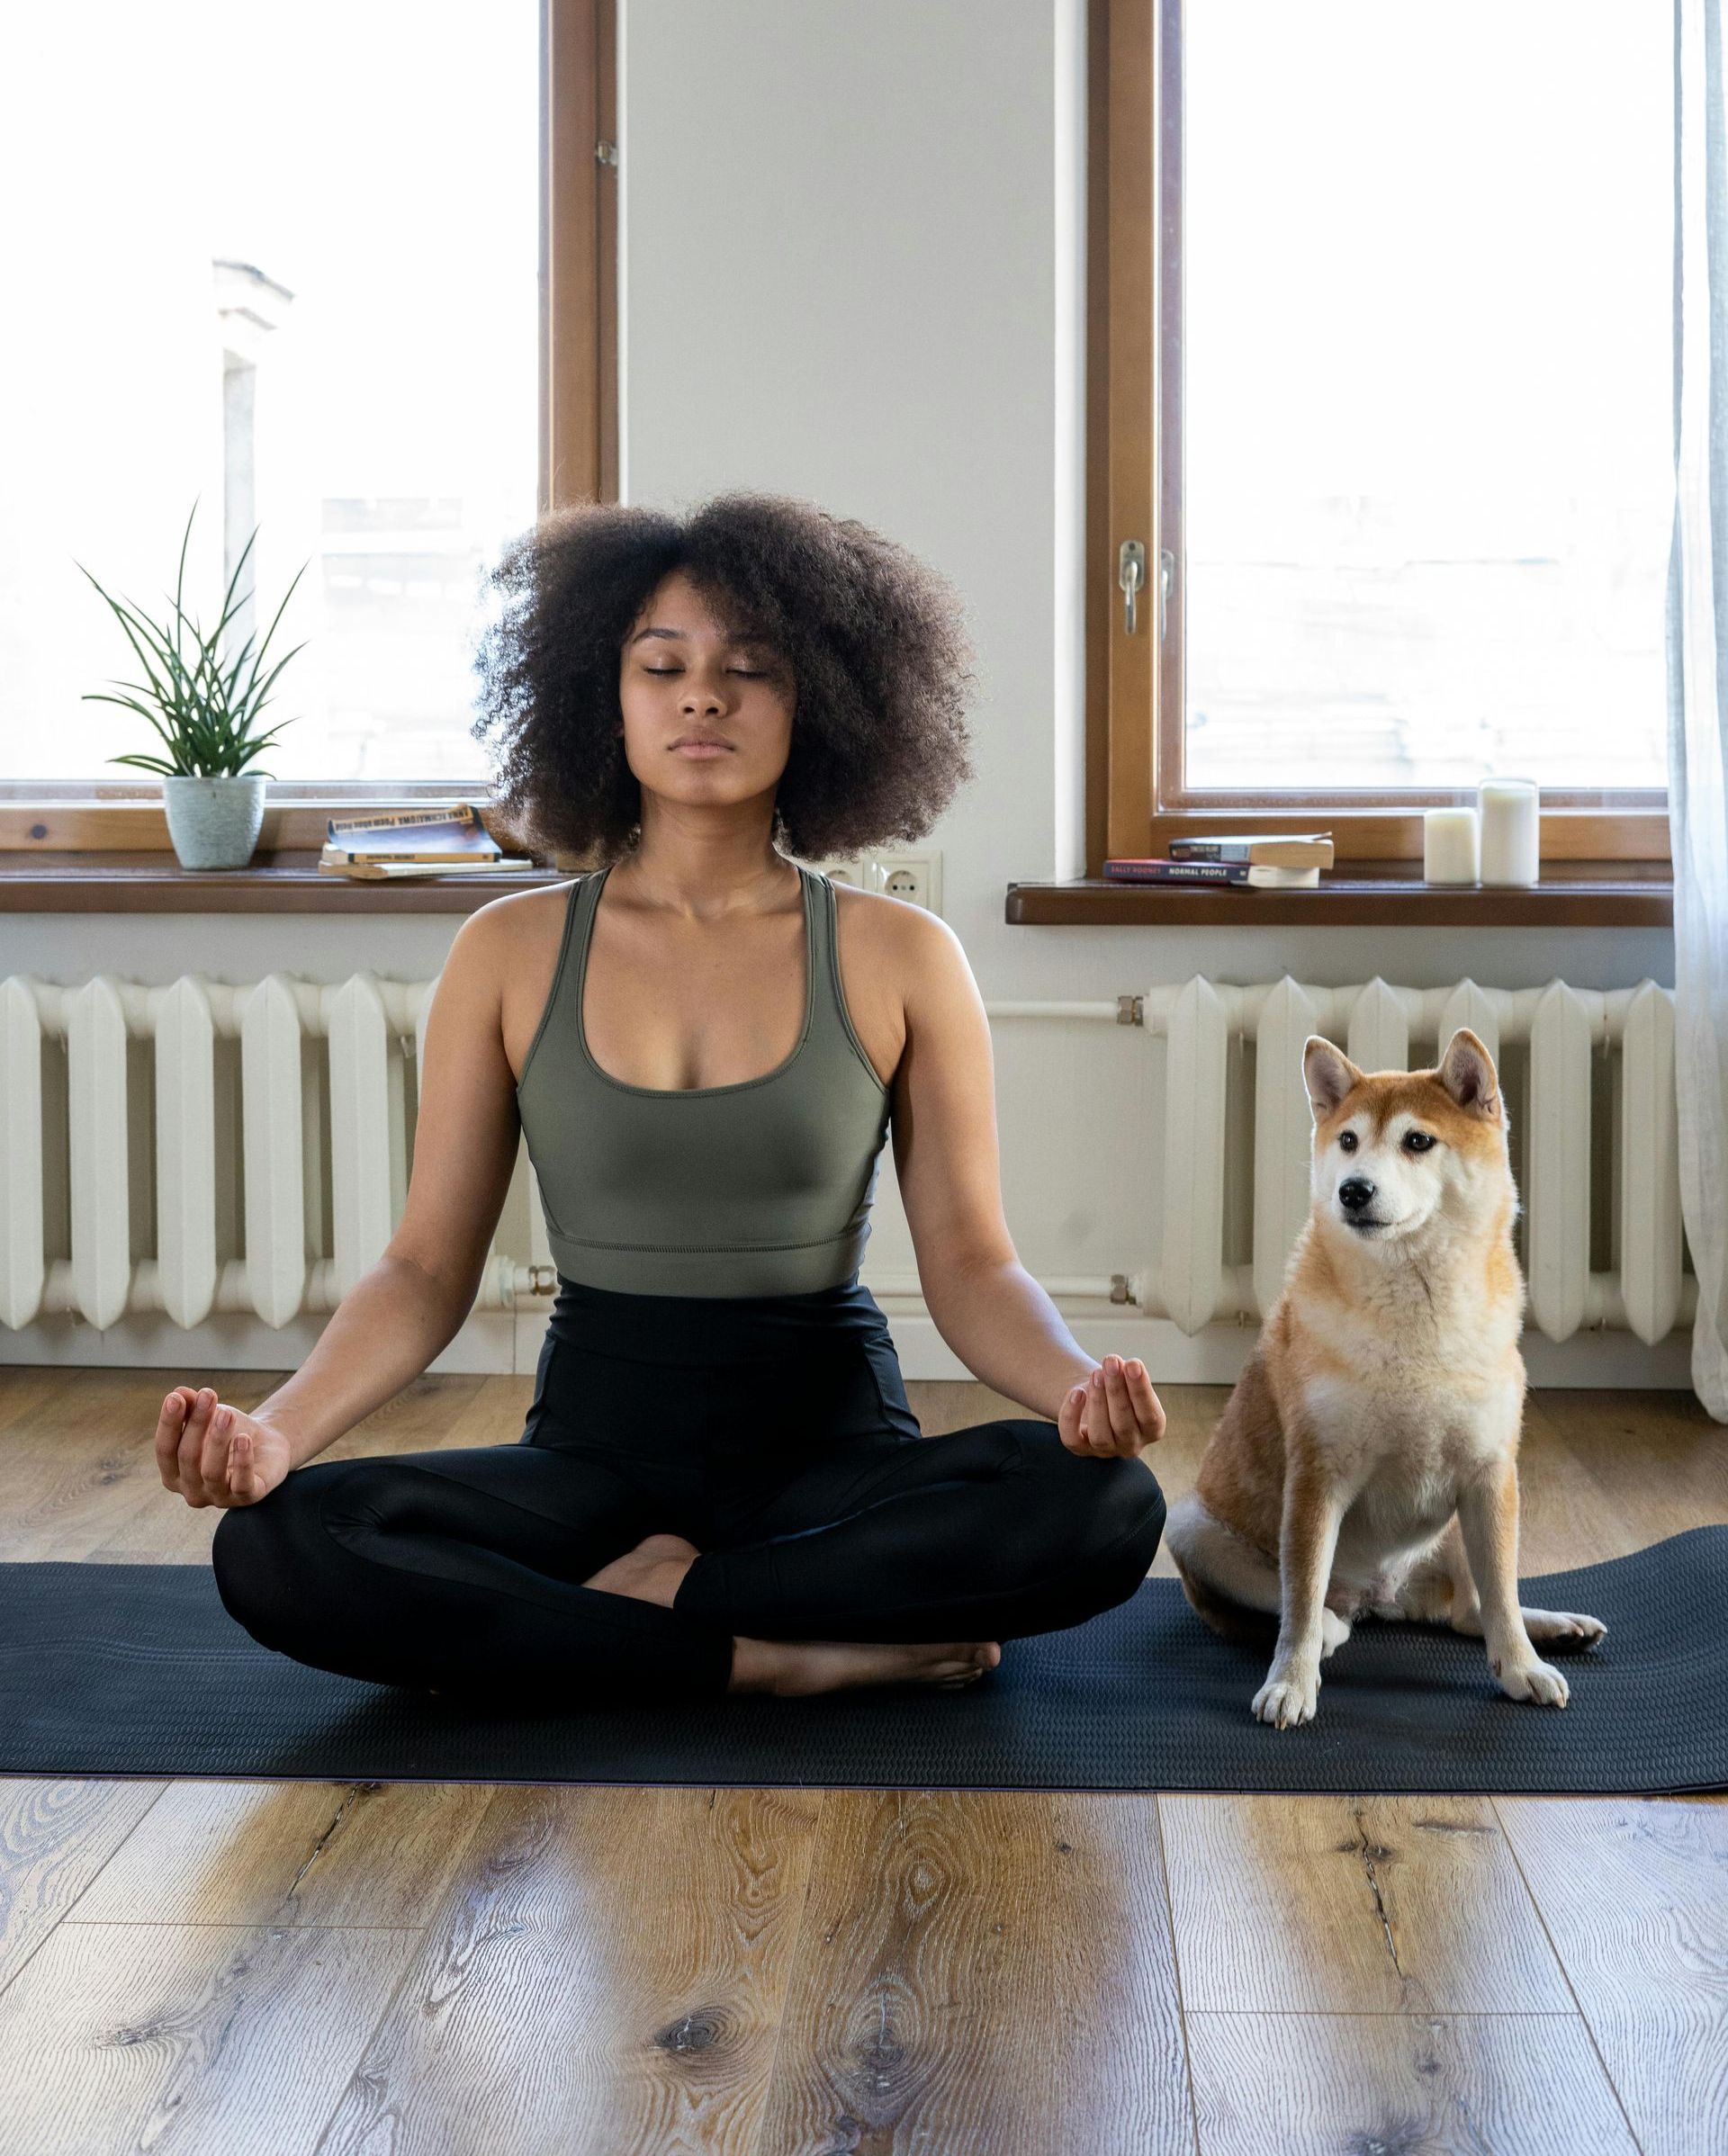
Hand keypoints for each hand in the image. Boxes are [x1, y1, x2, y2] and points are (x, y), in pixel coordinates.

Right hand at [156, 1386, 292, 1507]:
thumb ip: (191, 1407)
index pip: (164, 1449)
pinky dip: (242, 1461)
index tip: (175, 1398)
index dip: (168, 1424)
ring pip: (212, 1472)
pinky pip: (241, 1484)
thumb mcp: (208, 1417)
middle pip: (187, 1458)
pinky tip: (244, 1439)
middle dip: (196, 1425)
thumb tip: (179, 1392)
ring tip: (226, 1414)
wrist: (266, 1446)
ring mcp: (218, 1498)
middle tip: (208, 1395)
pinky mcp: (247, 1498)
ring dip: (218, 1441)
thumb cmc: (228, 1433)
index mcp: (173, 1474)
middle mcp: (192, 1491)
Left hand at [1058, 1356, 1165, 1458]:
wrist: (1096, 1398)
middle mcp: (1131, 1445)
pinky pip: (1072, 1439)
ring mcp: (1105, 1450)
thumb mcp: (1128, 1381)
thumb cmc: (1120, 1388)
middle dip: (1116, 1391)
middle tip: (1110, 1362)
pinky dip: (1071, 1416)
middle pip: (1124, 1425)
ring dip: (1097, 1402)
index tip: (1133, 1364)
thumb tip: (1120, 1365)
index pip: (1151, 1416)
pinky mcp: (1081, 1449)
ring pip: (1100, 1435)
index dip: (1141, 1390)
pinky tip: (1076, 1392)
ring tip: (1096, 1374)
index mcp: (1152, 1430)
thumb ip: (1127, 1375)